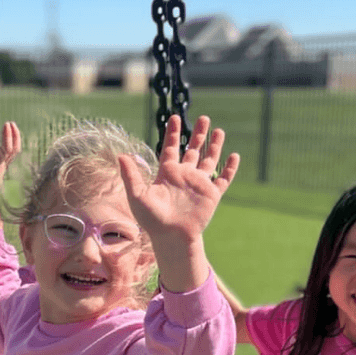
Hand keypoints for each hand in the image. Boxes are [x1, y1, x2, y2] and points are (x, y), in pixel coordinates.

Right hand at [0, 121, 20, 231]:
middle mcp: (2, 165)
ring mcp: (2, 168)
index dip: (7, 135)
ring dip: (13, 139)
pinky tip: (5, 142)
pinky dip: (9, 146)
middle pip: (14, 148)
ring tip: (10, 128)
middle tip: (11, 123)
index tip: (6, 124)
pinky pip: (8, 155)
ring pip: (13, 152)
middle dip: (14, 135)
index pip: (7, 148)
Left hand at [119, 114, 238, 247]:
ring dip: (214, 146)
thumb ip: (130, 175)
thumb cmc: (152, 219)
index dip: (173, 133)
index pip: (171, 148)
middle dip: (198, 135)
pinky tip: (234, 156)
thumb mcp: (137, 195)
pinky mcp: (211, 194)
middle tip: (204, 118)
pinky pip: (223, 179)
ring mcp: (199, 184)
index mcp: (168, 174)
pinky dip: (230, 168)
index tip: (174, 117)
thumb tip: (121, 156)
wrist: (171, 237)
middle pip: (193, 151)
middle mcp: (184, 176)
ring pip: (209, 161)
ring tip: (218, 130)